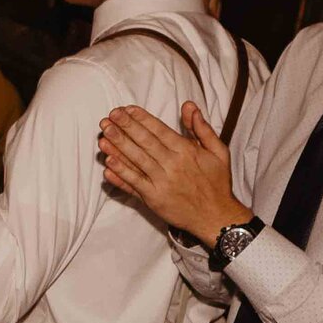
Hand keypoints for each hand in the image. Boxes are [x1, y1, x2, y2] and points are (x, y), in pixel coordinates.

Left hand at [97, 103, 250, 238]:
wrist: (216, 216)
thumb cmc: (217, 183)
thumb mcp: (218, 151)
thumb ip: (201, 128)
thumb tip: (189, 106)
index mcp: (187, 151)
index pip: (159, 130)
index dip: (141, 119)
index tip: (126, 109)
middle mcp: (172, 164)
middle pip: (144, 142)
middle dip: (125, 127)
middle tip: (109, 116)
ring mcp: (162, 182)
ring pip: (136, 160)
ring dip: (118, 146)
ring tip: (104, 134)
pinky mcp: (154, 199)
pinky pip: (134, 184)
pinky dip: (120, 174)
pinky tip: (108, 164)